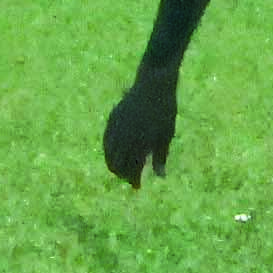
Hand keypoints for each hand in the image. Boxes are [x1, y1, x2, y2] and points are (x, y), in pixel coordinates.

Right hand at [103, 69, 178, 186]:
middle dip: (123, 174)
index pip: (131, 169)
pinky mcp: (112, 119)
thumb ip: (161, 156)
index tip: (138, 187)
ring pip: (109, 154)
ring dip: (115, 164)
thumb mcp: (166, 135)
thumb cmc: (165, 111)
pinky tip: (117, 155)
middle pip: (117, 164)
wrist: (153, 85)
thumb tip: (160, 177)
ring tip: (124, 170)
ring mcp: (116, 127)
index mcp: (140, 142)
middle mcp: (125, 136)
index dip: (134, 180)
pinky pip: (107, 141)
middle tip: (131, 179)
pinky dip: (110, 152)